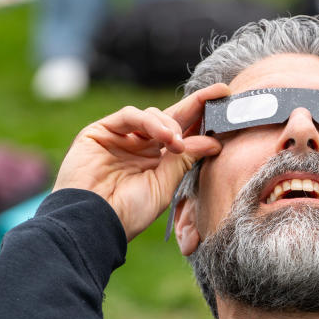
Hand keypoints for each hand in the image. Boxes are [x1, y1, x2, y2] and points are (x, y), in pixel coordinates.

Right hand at [52, 83, 229, 239]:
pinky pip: (130, 116)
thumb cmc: (128, 213)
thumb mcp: (164, 186)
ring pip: (152, 115)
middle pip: (171, 118)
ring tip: (176, 143)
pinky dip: (150, 123)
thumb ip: (185, 160)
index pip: (183, 134)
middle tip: (219, 95)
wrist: (92, 223)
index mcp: (156, 162)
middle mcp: (140, 147)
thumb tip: (213, 141)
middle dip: (196, 105)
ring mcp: (121, 138)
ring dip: (170, 124)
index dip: (202, 116)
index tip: (225, 100)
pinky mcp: (101, 131)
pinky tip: (165, 137)